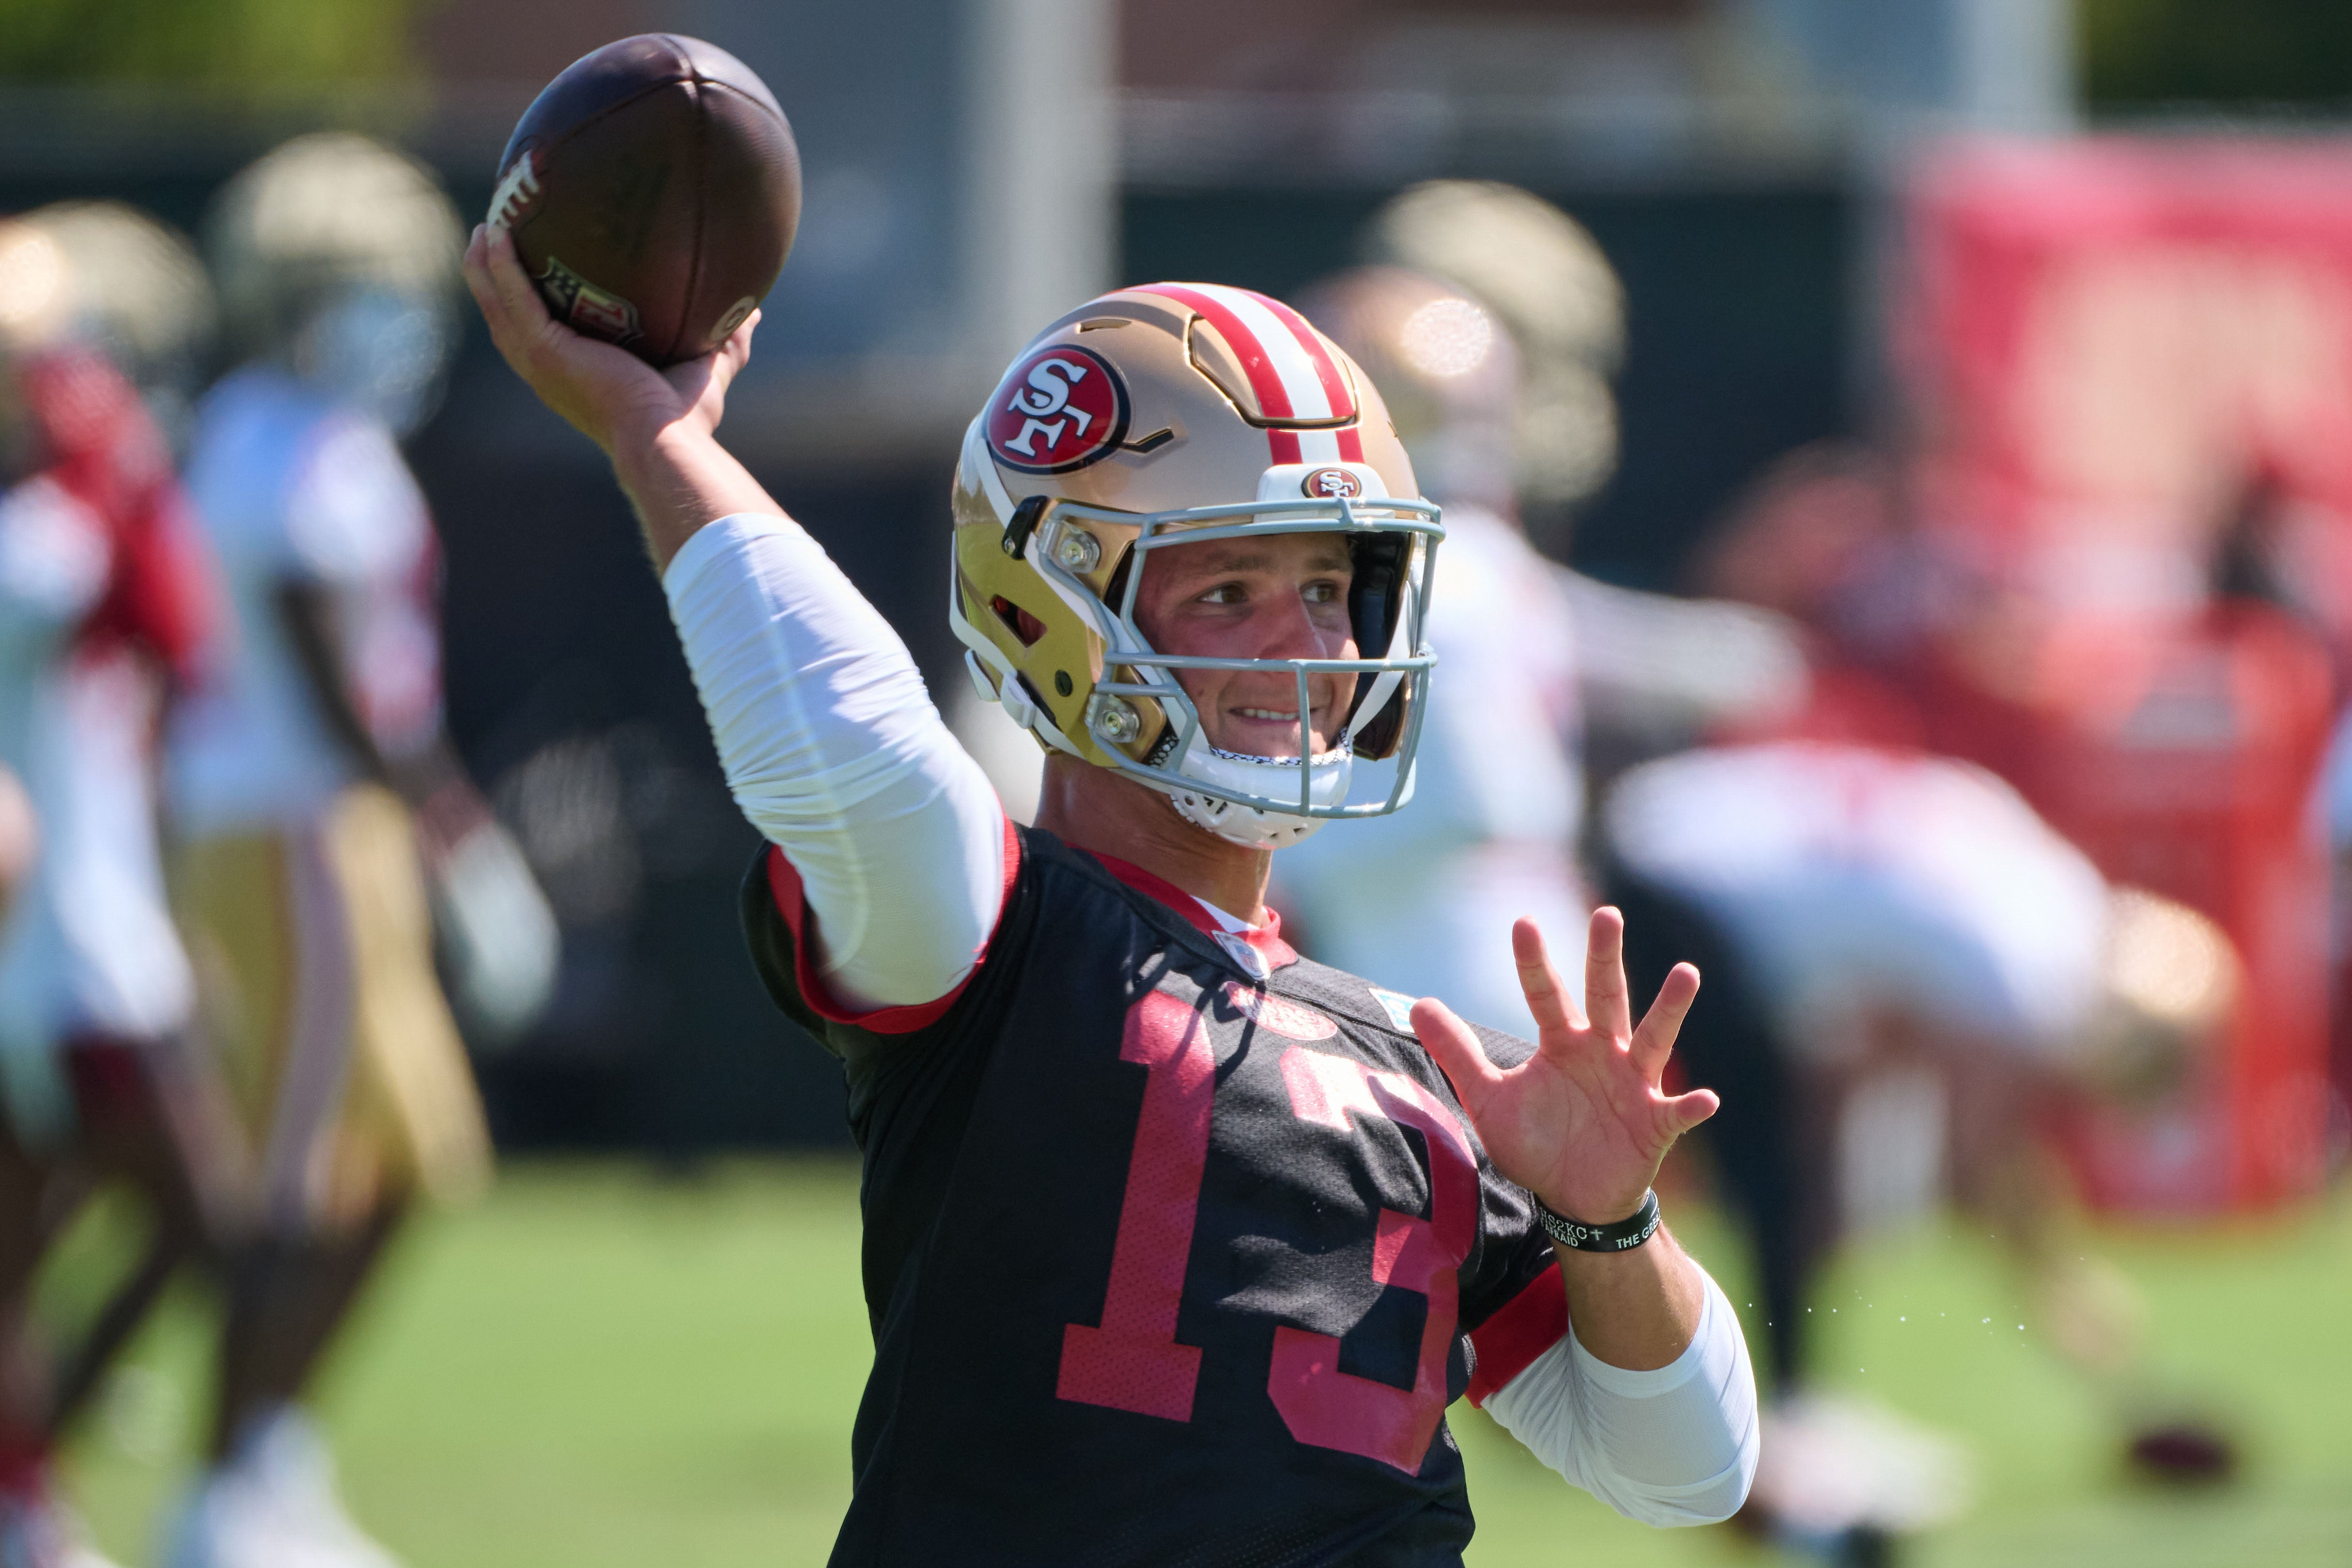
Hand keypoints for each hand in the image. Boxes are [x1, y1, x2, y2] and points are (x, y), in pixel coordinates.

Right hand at [461, 223, 757, 456]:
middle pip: (505, 316)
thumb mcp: (707, 369)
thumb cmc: (686, 421)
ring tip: (482, 228)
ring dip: (484, 265)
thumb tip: (754, 313)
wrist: (667, 443)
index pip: (541, 334)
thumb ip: (726, 340)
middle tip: (489, 237)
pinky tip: (494, 234)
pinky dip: (500, 267)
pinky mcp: (543, 350)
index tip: (529, 269)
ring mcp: (540, 362)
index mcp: (574, 375)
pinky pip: (512, 298)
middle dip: (493, 277)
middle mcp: (547, 371)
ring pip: (497, 304)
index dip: (529, 303)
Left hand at [1412, 909, 1717, 1225]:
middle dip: (1604, 957)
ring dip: (1669, 1008)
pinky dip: (1692, 1106)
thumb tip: (1417, 1004)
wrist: (1572, 1199)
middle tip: (1606, 913)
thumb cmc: (1536, 1142)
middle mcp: (1602, 1052)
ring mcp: (1634, 1084)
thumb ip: (1459, 1052)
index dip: (1533, 963)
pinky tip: (1705, 1098)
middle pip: (1605, 996)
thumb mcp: (1490, 1099)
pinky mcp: (1655, 1123)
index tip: (1522, 922)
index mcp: (1562, 1043)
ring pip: (1653, 1038)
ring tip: (1685, 971)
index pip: (1544, 994)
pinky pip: (1677, 1112)